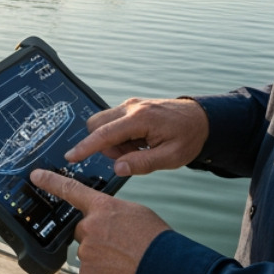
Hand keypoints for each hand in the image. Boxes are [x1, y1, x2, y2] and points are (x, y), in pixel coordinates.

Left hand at [30, 168, 168, 273]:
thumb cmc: (155, 241)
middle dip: (97, 236)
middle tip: (120, 245)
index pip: (71, 190)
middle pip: (83, 229)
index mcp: (103, 208)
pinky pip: (90, 272)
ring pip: (88, 252)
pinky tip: (119, 273)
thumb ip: (112, 213)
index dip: (51, 181)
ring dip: (101, 257)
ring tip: (125, 261)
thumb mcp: (135, 213)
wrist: (164, 271)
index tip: (36, 176)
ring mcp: (86, 252)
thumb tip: (105, 222)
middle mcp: (90, 228)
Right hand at [64, 97, 209, 176]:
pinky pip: (114, 122)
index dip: (85, 147)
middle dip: (105, 145)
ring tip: (141, 149)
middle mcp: (132, 107)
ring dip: (114, 141)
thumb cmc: (189, 137)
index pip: (105, 134)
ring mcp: (131, 105)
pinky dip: (121, 136)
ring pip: (104, 124)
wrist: (202, 119)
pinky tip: (141, 142)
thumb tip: (118, 168)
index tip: (71, 157)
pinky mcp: (132, 107)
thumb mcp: (171, 157)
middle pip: (97, 125)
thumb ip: (143, 163)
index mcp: (140, 119)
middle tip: (130, 156)